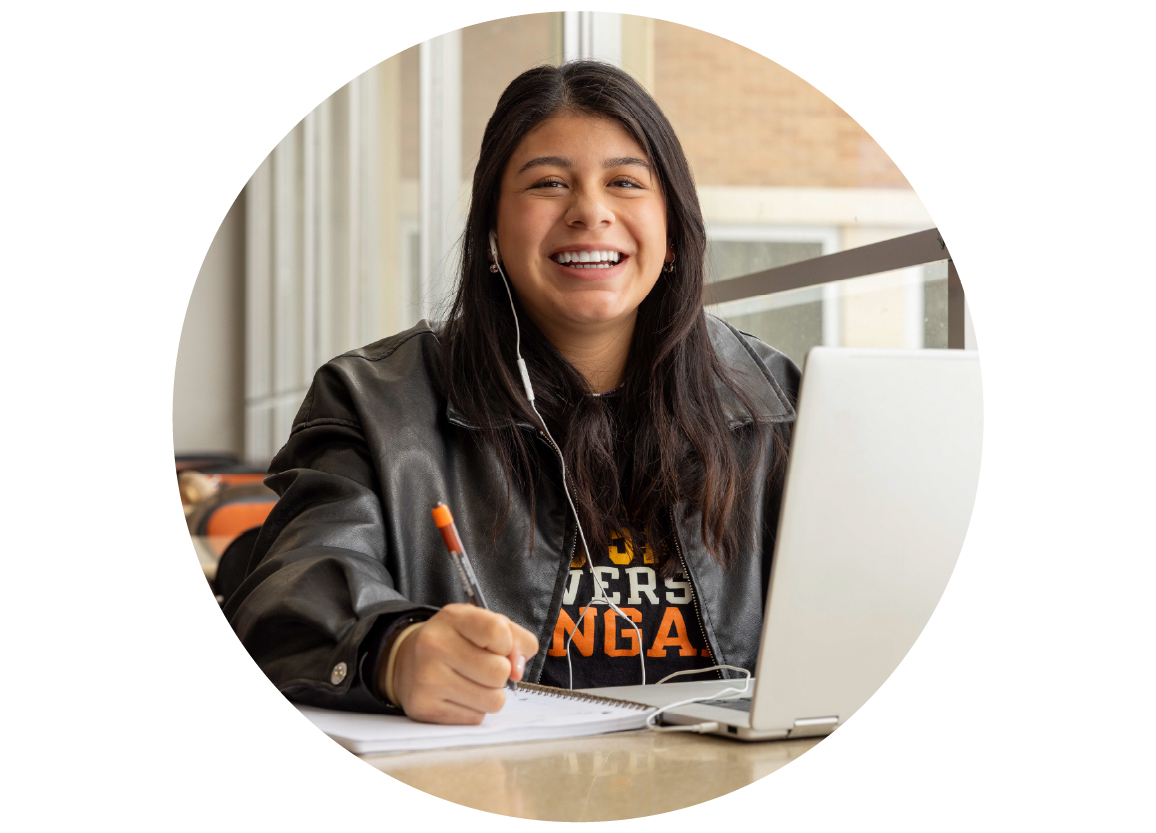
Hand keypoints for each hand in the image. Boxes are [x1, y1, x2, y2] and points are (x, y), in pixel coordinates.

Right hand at [386, 604, 538, 723]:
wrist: (408, 661)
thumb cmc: (456, 641)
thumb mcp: (484, 624)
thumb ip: (515, 638)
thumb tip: (517, 671)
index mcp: (452, 618)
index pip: (498, 631)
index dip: (507, 644)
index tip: (497, 646)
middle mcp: (434, 646)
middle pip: (499, 671)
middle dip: (500, 673)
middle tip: (484, 668)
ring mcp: (427, 679)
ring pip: (492, 700)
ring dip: (490, 695)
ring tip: (473, 683)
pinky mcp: (424, 708)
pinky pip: (475, 718)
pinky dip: (474, 709)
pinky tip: (458, 695)